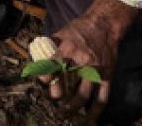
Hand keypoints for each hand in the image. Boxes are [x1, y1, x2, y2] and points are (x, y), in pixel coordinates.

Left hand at [49, 0, 137, 119]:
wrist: (104, 26)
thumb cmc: (78, 30)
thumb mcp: (60, 33)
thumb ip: (47, 48)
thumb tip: (35, 63)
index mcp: (67, 47)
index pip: (53, 63)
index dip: (45, 74)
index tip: (42, 82)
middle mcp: (81, 60)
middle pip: (68, 83)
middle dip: (57, 94)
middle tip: (51, 99)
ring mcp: (95, 70)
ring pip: (83, 95)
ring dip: (72, 107)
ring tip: (64, 114)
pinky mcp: (107, 76)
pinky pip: (102, 98)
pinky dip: (95, 111)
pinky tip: (88, 119)